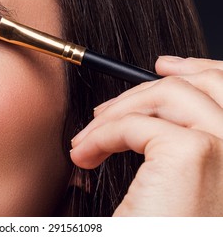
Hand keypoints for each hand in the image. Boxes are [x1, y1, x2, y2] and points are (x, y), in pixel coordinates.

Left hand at [70, 56, 222, 215]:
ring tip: (89, 137)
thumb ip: (176, 147)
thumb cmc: (161, 229)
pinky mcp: (192, 158)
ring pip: (169, 96)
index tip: (164, 65)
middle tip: (105, 110)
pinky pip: (135, 125)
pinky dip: (101, 135)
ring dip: (118, 109)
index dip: (200, 70)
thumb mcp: (176, 186)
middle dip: (146, 86)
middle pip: (200, 87)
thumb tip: (155, 116)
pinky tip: (84, 156)